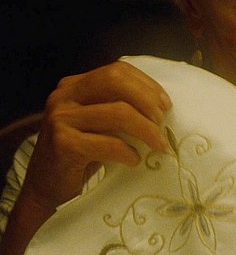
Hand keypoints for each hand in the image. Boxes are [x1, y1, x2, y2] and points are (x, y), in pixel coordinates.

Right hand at [23, 61, 170, 210]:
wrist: (46, 187)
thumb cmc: (81, 154)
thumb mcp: (99, 123)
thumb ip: (119, 106)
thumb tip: (162, 105)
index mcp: (74, 85)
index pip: (117, 70)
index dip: (147, 85)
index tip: (166, 105)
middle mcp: (64, 96)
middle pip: (116, 81)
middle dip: (148, 100)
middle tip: (163, 122)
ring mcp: (60, 118)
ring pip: (119, 112)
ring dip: (147, 130)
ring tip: (158, 144)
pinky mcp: (62, 144)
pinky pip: (109, 143)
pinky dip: (128, 152)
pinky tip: (134, 160)